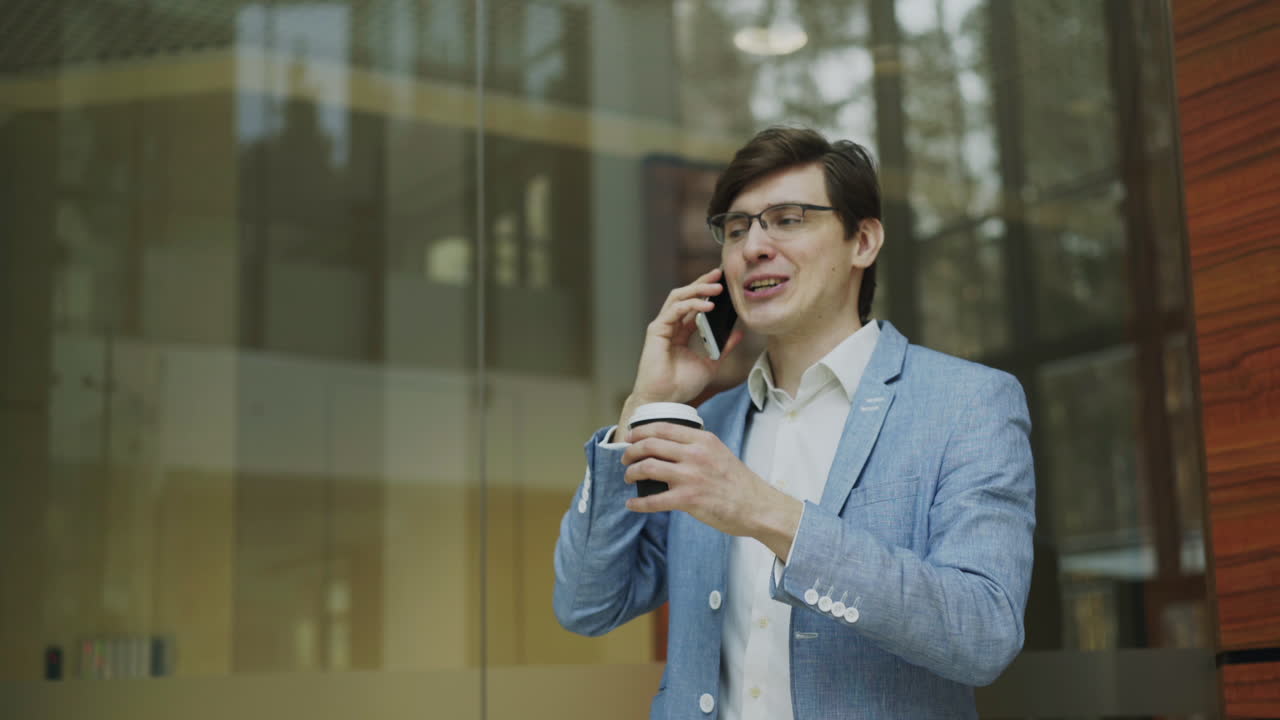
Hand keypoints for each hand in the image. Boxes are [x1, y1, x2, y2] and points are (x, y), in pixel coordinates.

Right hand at [618, 268, 743, 437]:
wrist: (666, 401)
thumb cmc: (682, 385)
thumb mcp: (711, 363)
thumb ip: (723, 347)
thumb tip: (739, 333)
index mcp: (680, 332)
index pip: (694, 305)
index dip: (707, 292)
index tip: (725, 283)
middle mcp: (670, 326)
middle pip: (685, 295)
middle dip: (702, 283)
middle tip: (720, 274)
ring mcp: (662, 327)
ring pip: (679, 297)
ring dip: (698, 289)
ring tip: (717, 287)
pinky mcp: (656, 330)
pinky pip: (675, 310)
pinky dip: (691, 305)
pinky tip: (707, 305)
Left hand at [621, 422, 801, 556]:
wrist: (757, 506)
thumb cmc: (738, 482)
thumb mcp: (719, 451)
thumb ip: (696, 445)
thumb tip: (669, 445)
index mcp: (702, 439)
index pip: (662, 428)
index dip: (639, 431)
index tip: (629, 437)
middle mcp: (695, 454)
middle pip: (649, 445)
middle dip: (630, 452)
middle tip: (625, 459)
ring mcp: (690, 477)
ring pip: (647, 468)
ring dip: (631, 473)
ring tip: (628, 478)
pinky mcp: (688, 500)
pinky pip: (653, 500)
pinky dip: (638, 503)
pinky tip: (632, 504)